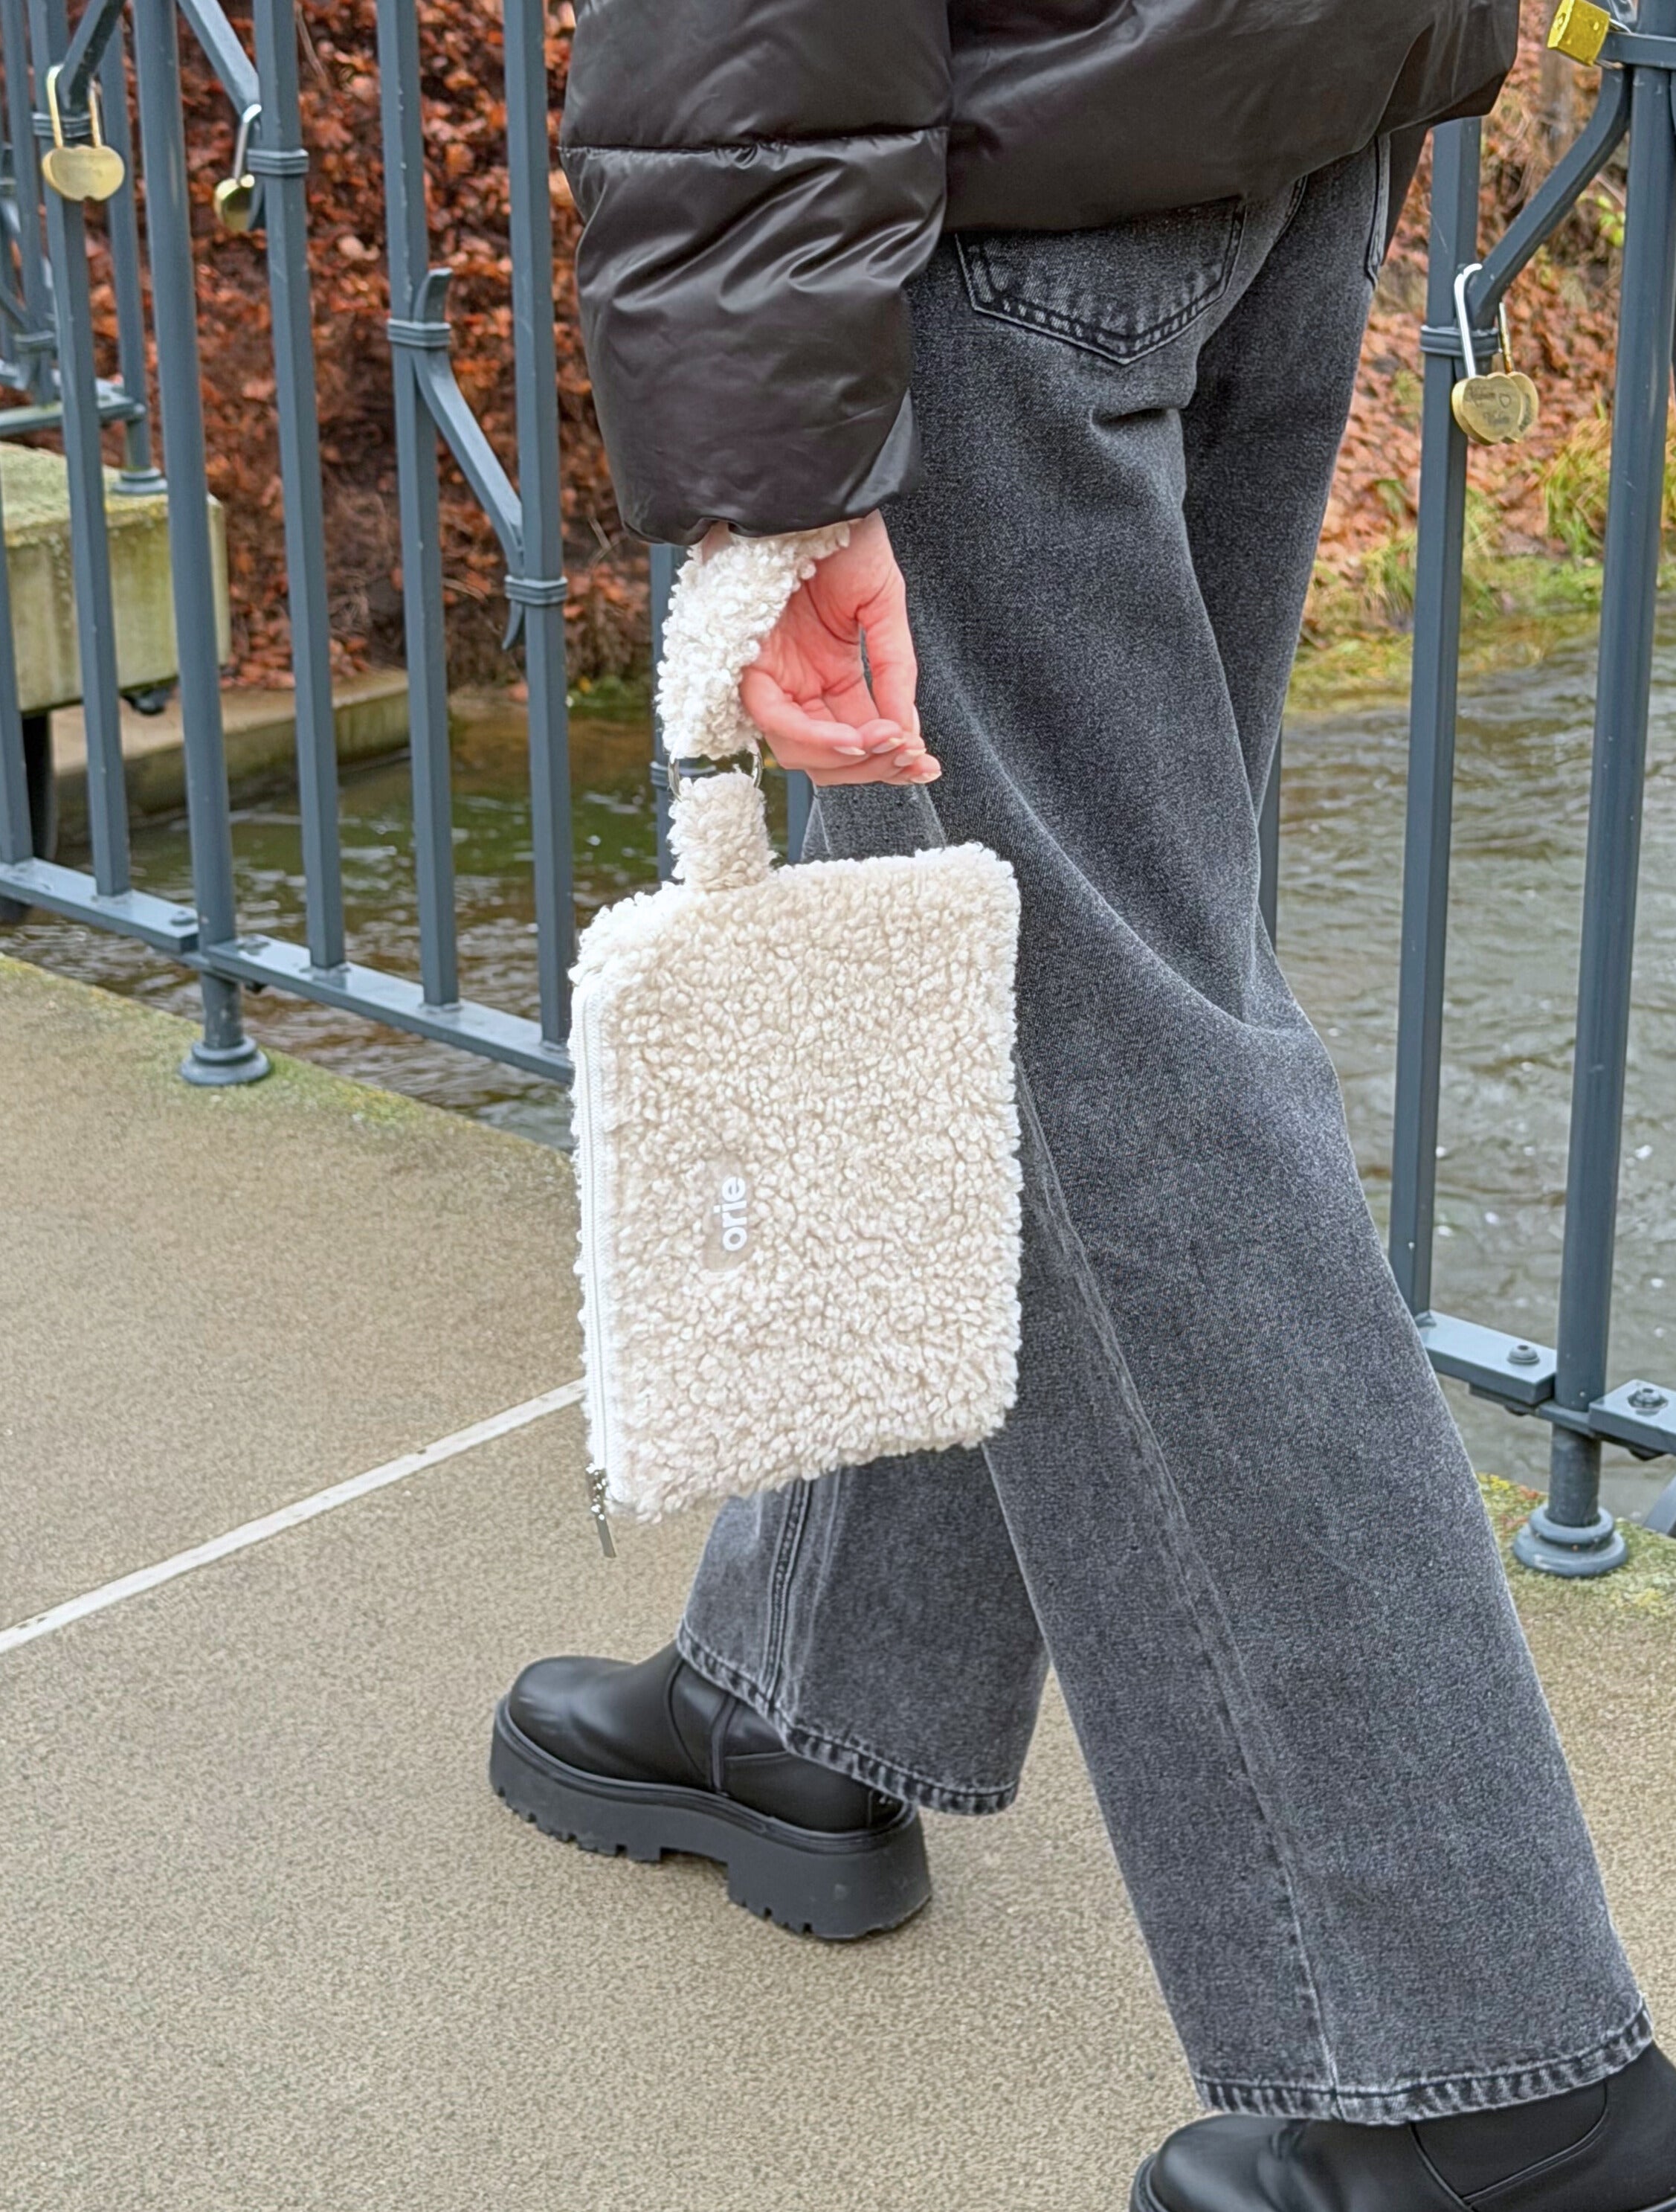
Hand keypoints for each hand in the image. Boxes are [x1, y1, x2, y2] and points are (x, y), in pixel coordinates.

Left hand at [733, 511, 938, 785]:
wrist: (814, 492)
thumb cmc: (843, 538)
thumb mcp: (884, 607)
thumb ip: (895, 671)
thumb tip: (906, 733)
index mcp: (830, 673)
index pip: (856, 737)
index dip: (889, 759)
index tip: (925, 763)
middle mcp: (799, 683)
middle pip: (828, 757)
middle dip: (872, 767)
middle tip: (909, 757)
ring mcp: (772, 678)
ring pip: (800, 751)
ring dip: (848, 759)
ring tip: (888, 743)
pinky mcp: (747, 665)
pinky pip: (775, 719)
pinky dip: (816, 736)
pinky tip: (855, 735)